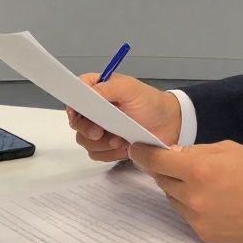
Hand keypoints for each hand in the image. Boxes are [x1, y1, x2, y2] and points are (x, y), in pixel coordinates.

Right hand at [66, 73, 181, 161]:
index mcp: (99, 90)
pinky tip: (124, 147)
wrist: (170, 125)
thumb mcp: (130, 89)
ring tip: (121, 139)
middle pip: (76, 122)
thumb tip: (86, 94)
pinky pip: (97, 154)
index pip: (75, 95)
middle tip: (100, 132)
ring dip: (101, 144)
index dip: (72, 105)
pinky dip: (109, 153)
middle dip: (87, 129)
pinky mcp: (108, 146)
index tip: (76, 115)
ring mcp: (101, 129)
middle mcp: (96, 110)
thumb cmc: (151, 103)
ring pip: (84, 140)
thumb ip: (106, 88)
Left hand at [129, 140, 242, 242]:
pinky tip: (212, 200)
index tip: (137, 150)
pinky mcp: (203, 234)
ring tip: (203, 183)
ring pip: (173, 199)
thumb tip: (171, 155)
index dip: (143, 154)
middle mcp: (192, 197)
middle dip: (166, 170)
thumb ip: (195, 152)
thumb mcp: (227, 149)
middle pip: (162, 181)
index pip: (156, 161)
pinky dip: (192, 205)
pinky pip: (186, 215)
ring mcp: (197, 218)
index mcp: (198, 170)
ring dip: (179, 189)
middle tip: (179, 165)